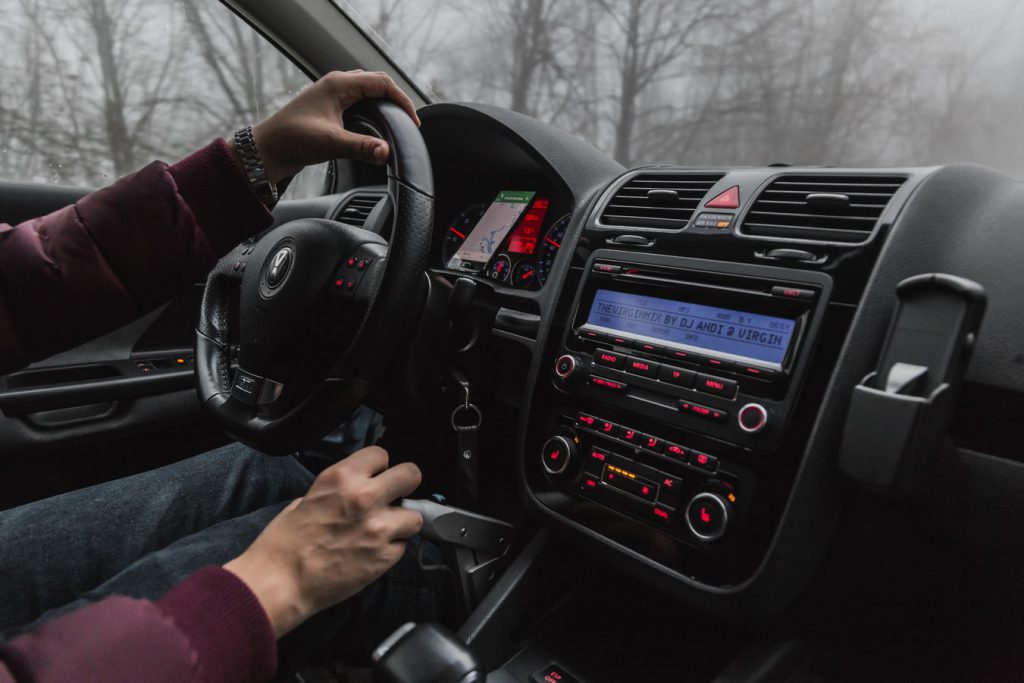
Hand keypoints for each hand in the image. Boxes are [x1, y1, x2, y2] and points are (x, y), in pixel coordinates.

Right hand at [224, 447, 422, 636]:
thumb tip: (351, 492)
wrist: (280, 583)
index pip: (381, 454)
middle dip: (405, 485)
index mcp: (341, 477)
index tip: (376, 477)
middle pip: (411, 475)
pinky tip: (372, 552)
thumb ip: (336, 491)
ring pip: (414, 515)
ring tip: (382, 531)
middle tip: (395, 496)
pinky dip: (392, 548)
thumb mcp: (306, 499)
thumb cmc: (284, 544)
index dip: (379, 468)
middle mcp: (364, 497)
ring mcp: (378, 528)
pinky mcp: (384, 556)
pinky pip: (402, 545)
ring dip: (401, 522)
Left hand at [238, 70, 420, 183]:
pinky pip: (359, 101)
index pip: (382, 83)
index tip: (413, 121)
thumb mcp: (330, 143)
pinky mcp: (330, 108)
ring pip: (368, 90)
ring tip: (398, 121)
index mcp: (338, 85)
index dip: (402, 100)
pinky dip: (373, 109)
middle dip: (396, 99)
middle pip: (377, 83)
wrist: (266, 150)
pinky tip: (377, 126)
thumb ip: (361, 147)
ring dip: (385, 103)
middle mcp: (336, 85)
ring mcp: (332, 95)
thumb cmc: (291, 140)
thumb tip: (386, 152)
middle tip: (409, 121)